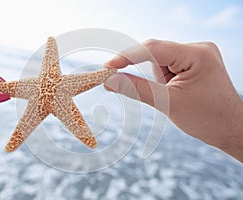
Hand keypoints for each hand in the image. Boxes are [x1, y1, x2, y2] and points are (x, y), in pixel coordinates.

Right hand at [104, 39, 242, 161]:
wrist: (230, 128)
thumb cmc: (206, 119)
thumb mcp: (167, 103)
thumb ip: (136, 89)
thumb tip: (110, 80)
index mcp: (197, 55)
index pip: (153, 49)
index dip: (127, 57)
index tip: (107, 66)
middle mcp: (199, 48)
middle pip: (157, 54)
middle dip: (151, 76)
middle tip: (145, 91)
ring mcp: (198, 54)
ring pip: (161, 61)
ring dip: (160, 80)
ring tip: (176, 97)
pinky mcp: (196, 61)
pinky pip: (169, 65)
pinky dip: (165, 79)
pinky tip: (178, 92)